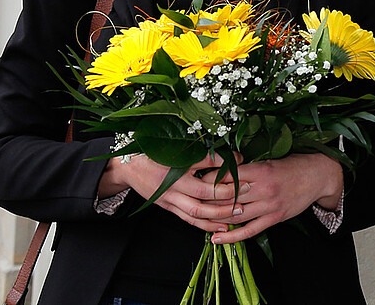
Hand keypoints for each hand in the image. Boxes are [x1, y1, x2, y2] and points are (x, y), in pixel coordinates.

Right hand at [98, 152, 251, 232]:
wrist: (127, 168)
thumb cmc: (152, 153)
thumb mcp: (174, 148)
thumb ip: (201, 154)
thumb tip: (230, 157)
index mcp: (173, 170)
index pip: (203, 169)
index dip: (223, 168)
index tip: (240, 161)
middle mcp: (171, 188)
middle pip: (203, 197)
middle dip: (227, 195)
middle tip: (246, 190)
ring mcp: (170, 201)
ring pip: (197, 213)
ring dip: (220, 214)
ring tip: (239, 212)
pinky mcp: (169, 208)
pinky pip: (189, 220)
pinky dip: (206, 225)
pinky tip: (222, 226)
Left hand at [206, 152, 343, 243]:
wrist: (318, 176)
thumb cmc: (292, 165)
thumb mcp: (269, 161)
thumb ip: (247, 169)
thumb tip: (220, 172)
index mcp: (260, 171)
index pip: (227, 177)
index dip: (208, 179)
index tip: (193, 179)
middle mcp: (263, 189)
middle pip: (228, 197)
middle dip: (207, 199)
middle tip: (188, 199)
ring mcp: (269, 206)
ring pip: (235, 216)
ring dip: (215, 218)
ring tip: (197, 219)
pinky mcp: (274, 218)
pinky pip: (249, 231)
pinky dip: (231, 237)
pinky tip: (216, 239)